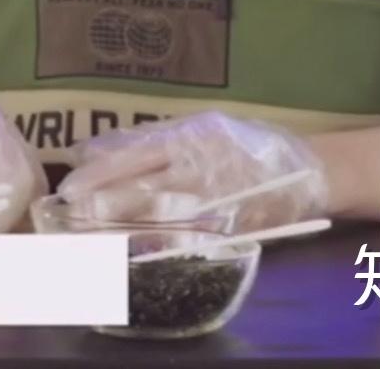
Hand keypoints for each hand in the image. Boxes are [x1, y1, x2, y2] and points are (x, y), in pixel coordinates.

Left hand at [56, 110, 326, 231]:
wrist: (310, 170)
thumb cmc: (244, 144)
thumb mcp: (198, 128)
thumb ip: (149, 139)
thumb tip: (92, 148)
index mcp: (192, 137)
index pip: (138, 154)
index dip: (102, 172)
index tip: (70, 187)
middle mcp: (204, 166)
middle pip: (147, 185)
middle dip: (107, 202)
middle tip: (72, 216)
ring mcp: (221, 199)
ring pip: (167, 215)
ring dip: (127, 226)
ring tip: (93, 234)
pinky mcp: (235, 227)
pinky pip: (194, 237)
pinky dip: (164, 244)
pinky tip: (138, 252)